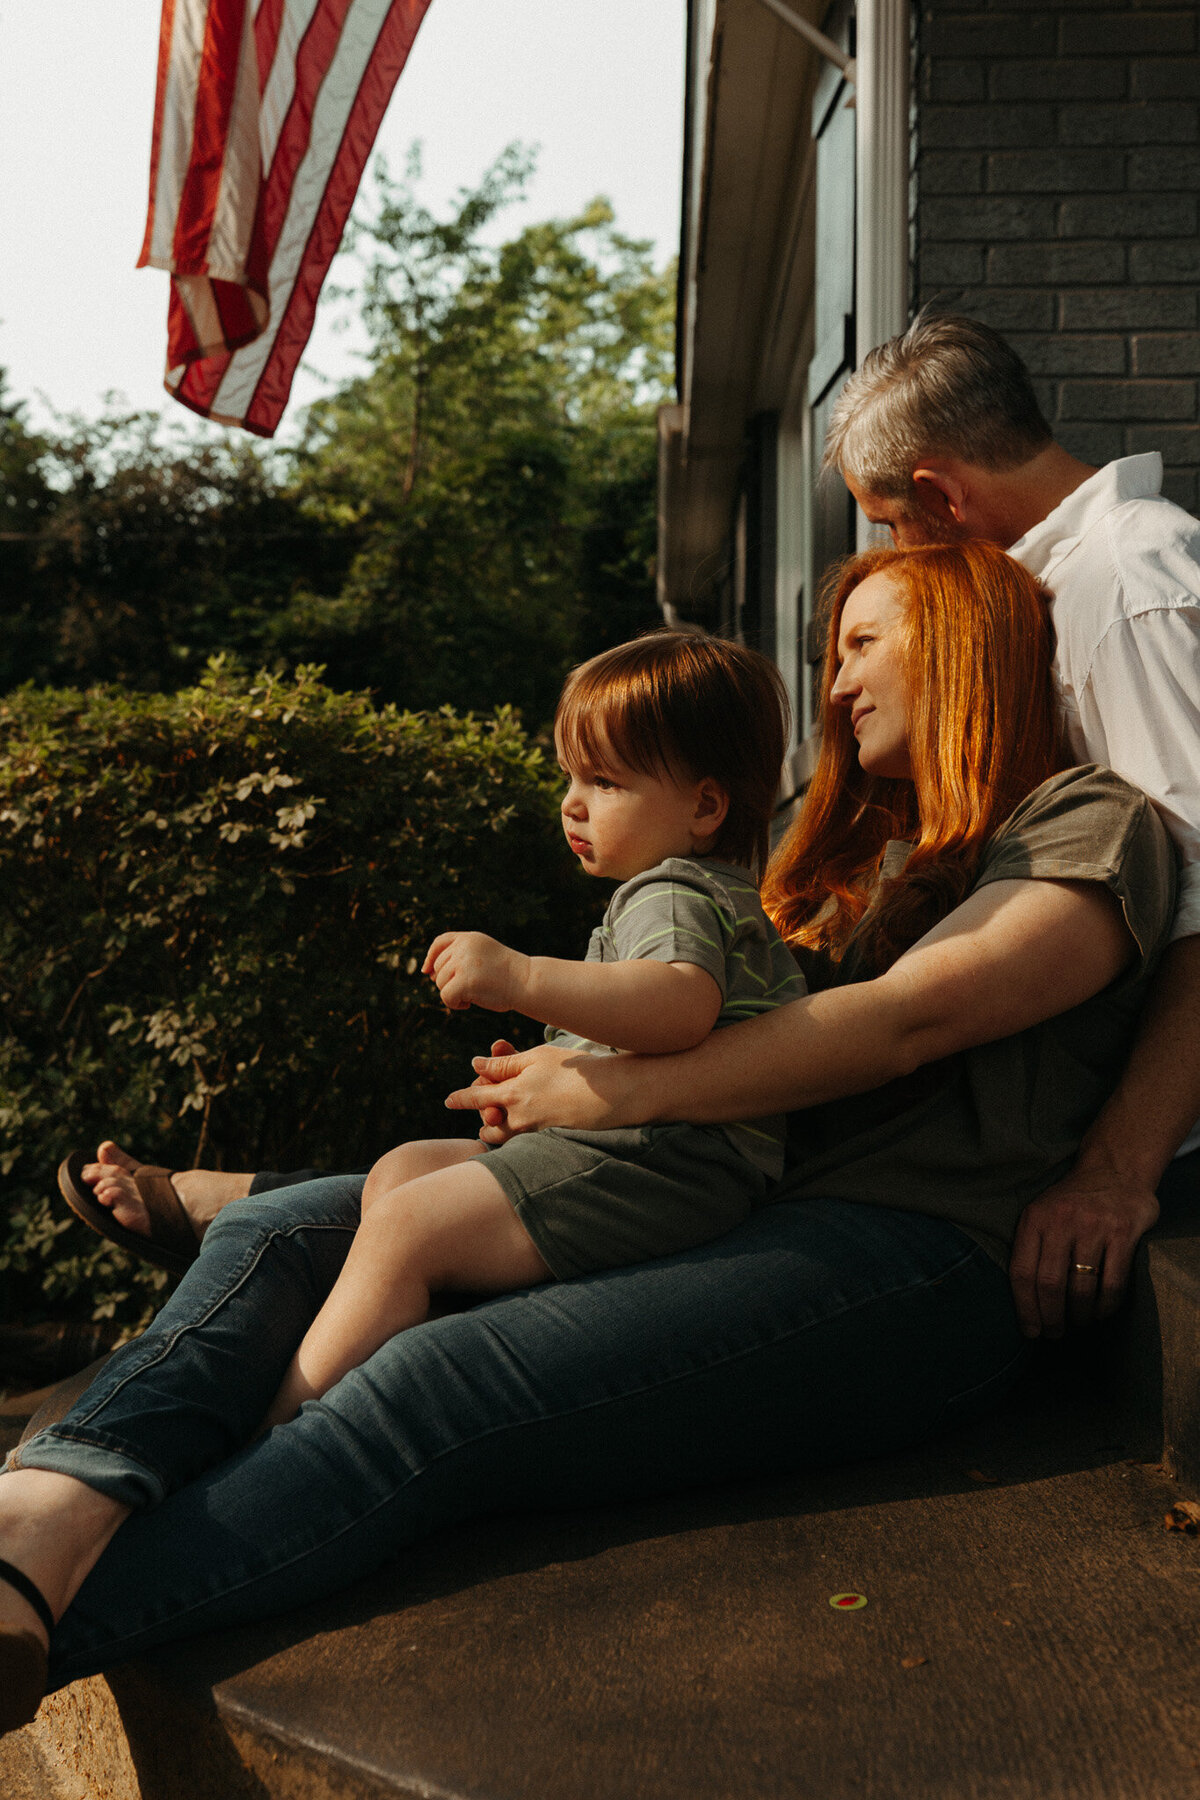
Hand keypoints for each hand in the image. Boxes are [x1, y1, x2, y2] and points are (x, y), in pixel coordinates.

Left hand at [424, 931, 528, 1013]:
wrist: (527, 981)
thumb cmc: (507, 973)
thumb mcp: (484, 955)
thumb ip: (461, 956)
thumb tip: (430, 973)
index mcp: (470, 938)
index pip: (440, 942)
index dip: (431, 957)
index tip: (427, 971)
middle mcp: (464, 947)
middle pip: (439, 968)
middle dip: (449, 982)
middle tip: (470, 988)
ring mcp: (463, 963)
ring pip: (441, 983)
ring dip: (454, 993)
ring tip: (474, 994)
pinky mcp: (464, 981)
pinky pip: (446, 996)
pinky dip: (454, 1004)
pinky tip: (470, 1004)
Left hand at [446, 1044, 621, 1143]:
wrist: (611, 1094)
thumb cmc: (575, 1069)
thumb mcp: (538, 1057)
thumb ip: (505, 1062)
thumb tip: (477, 1063)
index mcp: (512, 1094)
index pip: (476, 1097)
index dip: (460, 1098)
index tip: (448, 1100)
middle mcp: (519, 1118)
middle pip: (487, 1120)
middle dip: (483, 1112)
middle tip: (486, 1100)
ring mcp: (535, 1133)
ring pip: (503, 1136)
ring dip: (496, 1127)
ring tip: (497, 1118)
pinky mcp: (549, 1141)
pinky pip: (521, 1142)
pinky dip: (515, 1134)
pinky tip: (522, 1123)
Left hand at [1008, 1167, 1159, 1338]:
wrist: (1115, 1169)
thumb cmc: (1073, 1201)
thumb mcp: (1042, 1213)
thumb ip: (1031, 1246)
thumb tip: (1023, 1299)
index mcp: (1034, 1219)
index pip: (1022, 1272)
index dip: (1024, 1308)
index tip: (1030, 1330)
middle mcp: (1061, 1222)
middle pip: (1049, 1284)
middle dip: (1050, 1317)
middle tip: (1054, 1334)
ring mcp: (1094, 1227)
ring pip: (1081, 1287)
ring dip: (1078, 1315)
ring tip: (1077, 1323)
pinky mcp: (1123, 1233)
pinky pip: (1112, 1282)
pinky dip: (1105, 1306)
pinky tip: (1100, 1313)